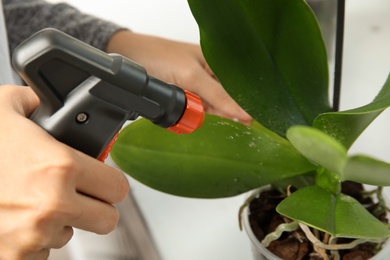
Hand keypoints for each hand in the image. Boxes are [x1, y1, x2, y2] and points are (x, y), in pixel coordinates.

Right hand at [0, 86, 129, 258]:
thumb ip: (29, 101)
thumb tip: (40, 100)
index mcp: (59, 167)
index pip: (118, 187)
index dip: (111, 183)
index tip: (104, 180)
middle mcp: (52, 205)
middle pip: (107, 219)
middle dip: (96, 208)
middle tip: (80, 196)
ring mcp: (34, 236)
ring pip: (72, 235)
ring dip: (61, 223)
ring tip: (35, 203)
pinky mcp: (17, 258)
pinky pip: (42, 253)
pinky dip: (35, 241)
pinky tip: (16, 221)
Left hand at [106, 30, 251, 124]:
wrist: (128, 58)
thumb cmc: (158, 56)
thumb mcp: (192, 76)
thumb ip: (218, 95)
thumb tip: (244, 113)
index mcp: (216, 64)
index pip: (237, 89)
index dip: (244, 107)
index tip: (248, 125)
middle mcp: (208, 76)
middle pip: (225, 102)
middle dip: (227, 116)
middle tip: (233, 133)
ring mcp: (195, 88)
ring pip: (211, 110)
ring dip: (211, 120)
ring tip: (214, 133)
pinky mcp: (183, 99)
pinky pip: (195, 113)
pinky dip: (196, 121)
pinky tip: (198, 127)